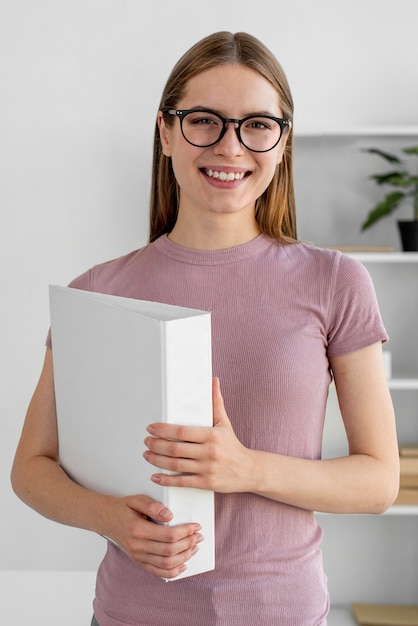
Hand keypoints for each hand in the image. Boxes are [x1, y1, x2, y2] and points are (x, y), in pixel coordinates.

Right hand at [102, 494, 202, 578]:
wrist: (105, 519)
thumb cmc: (123, 508)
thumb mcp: (136, 499)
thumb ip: (153, 506)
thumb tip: (170, 515)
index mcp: (137, 529)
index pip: (168, 535)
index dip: (185, 532)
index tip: (196, 526)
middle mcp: (137, 546)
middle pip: (169, 551)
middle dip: (188, 544)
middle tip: (199, 536)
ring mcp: (137, 556)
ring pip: (165, 564)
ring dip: (184, 557)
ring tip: (195, 547)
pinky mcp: (138, 561)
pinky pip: (157, 572)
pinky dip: (172, 572)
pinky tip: (183, 564)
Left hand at [143, 378, 253, 492]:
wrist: (249, 471)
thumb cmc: (233, 445)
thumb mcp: (224, 423)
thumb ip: (216, 402)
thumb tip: (213, 381)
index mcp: (212, 435)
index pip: (182, 431)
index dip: (164, 429)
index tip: (151, 428)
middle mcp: (210, 452)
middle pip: (175, 448)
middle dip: (156, 444)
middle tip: (146, 441)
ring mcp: (208, 469)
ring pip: (176, 464)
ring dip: (157, 460)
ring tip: (147, 454)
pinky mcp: (207, 483)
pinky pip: (182, 482)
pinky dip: (166, 480)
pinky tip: (155, 476)